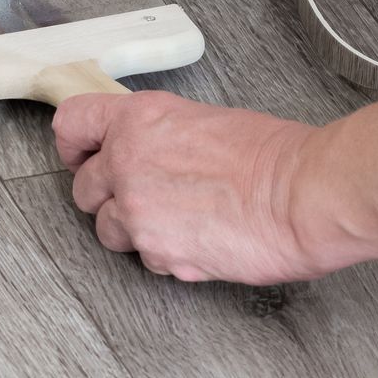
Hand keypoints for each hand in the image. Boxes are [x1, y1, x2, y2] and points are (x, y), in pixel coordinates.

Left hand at [53, 90, 334, 284]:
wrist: (305, 195)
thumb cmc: (276, 157)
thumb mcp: (206, 122)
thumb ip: (163, 139)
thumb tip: (154, 154)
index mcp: (140, 119)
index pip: (72, 123)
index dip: (74, 144)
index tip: (83, 155)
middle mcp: (127, 161)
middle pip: (83, 188)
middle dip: (108, 196)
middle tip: (143, 197)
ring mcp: (136, 209)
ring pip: (108, 230)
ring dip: (135, 230)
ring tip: (180, 222)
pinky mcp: (156, 251)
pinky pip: (145, 258)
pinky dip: (166, 255)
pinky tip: (200, 240)